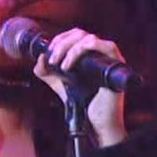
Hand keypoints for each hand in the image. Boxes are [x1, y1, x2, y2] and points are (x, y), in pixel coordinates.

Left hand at [33, 27, 128, 146]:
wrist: (95, 123)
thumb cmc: (82, 103)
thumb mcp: (58, 83)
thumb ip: (46, 71)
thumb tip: (39, 57)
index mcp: (91, 54)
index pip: (75, 34)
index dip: (59, 39)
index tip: (48, 53)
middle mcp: (102, 54)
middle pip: (80, 33)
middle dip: (61, 43)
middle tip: (52, 59)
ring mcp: (111, 59)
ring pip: (90, 38)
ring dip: (69, 48)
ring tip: (60, 64)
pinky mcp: (117, 66)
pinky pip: (104, 46)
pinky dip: (80, 52)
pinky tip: (69, 67)